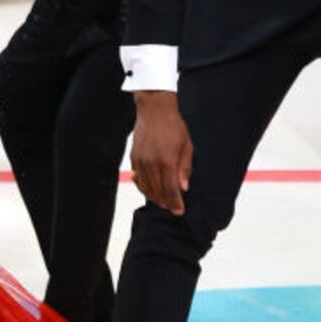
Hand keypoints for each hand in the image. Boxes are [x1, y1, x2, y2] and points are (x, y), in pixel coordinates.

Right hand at [130, 91, 190, 214]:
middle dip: (166, 202)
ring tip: (162, 201)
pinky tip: (150, 190)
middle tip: (172, 208)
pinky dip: (144, 187)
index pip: (170, 189)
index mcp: (167, 160)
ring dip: (154, 197)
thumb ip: (185, 168)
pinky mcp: (134, 158)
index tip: (179, 211)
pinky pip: (138, 178)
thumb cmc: (174, 127)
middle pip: (157, 191)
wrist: (154, 110)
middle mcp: (151, 163)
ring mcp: (140, 161)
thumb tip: (184, 187)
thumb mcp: (187, 146)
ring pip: (145, 187)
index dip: (175, 202)